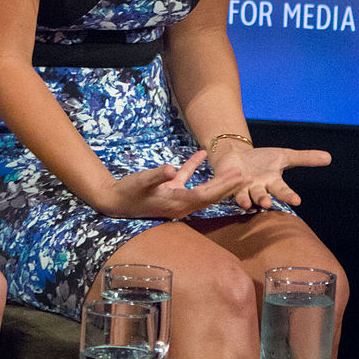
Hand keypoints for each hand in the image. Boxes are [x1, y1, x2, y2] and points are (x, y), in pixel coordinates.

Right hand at [97, 150, 242, 218]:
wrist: (113, 200)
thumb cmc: (127, 192)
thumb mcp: (141, 181)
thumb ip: (156, 175)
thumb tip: (171, 169)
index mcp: (176, 203)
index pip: (205, 195)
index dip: (222, 186)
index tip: (237, 177)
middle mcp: (179, 204)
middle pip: (208, 196)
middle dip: (227, 186)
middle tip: (245, 176)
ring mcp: (175, 198)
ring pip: (202, 190)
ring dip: (217, 181)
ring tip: (233, 171)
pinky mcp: (169, 190)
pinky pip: (185, 179)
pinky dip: (193, 167)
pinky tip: (201, 154)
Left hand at [210, 145, 331, 209]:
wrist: (236, 158)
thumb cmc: (261, 160)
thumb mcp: (284, 156)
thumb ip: (304, 158)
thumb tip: (329, 157)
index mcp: (272, 183)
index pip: (282, 190)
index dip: (288, 195)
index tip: (296, 200)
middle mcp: (258, 189)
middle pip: (262, 197)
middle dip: (264, 200)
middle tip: (267, 204)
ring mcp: (242, 188)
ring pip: (245, 197)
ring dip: (246, 200)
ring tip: (247, 203)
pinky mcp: (227, 185)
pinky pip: (226, 187)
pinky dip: (228, 186)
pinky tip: (230, 183)